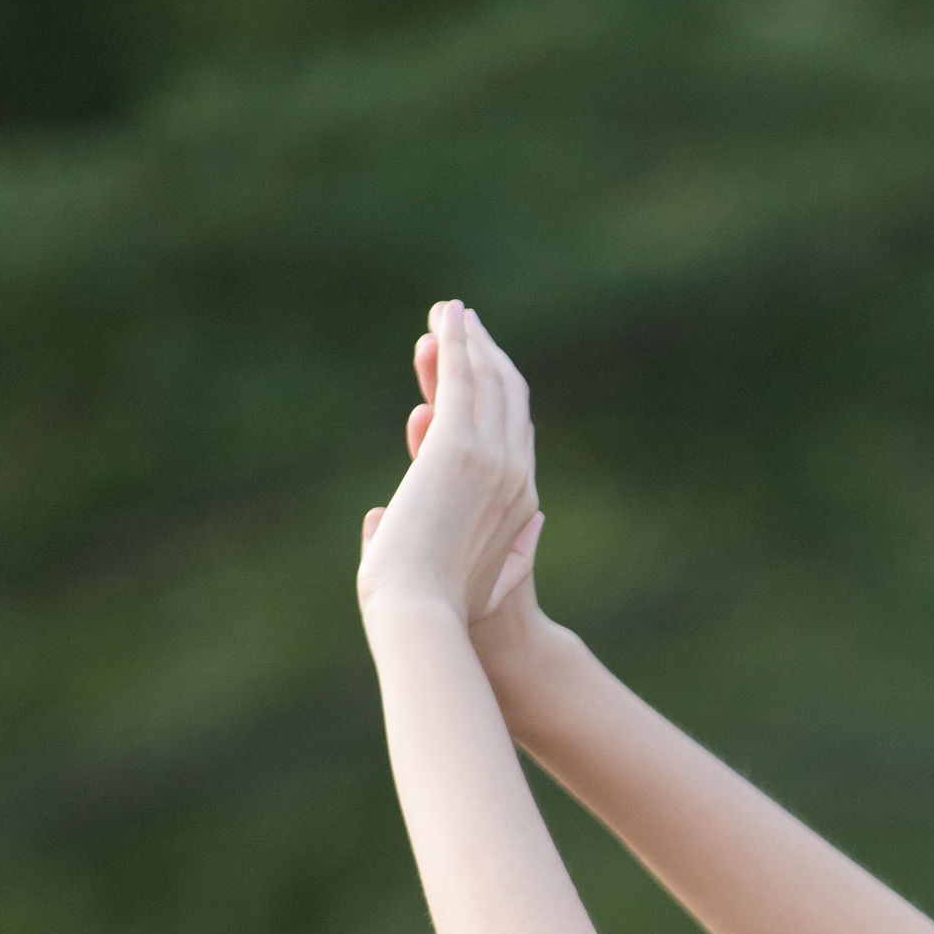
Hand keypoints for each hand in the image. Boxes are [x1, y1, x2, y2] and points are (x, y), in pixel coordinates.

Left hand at [357, 300, 542, 633]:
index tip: (476, 370)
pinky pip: (461, 378)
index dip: (499, 397)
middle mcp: (515, 475)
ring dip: (470, 341)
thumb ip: (458, 547)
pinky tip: (446, 317)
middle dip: (486, 358)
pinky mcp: (456, 445)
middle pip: (509, 399)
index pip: (517, 433)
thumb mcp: (458, 579)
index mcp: (519, 505)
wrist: (428, 620)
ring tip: (451, 313)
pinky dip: (456, 342)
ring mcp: (490, 458)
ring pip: (489, 381)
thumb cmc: (439, 616)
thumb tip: (413, 519)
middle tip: (462, 325)